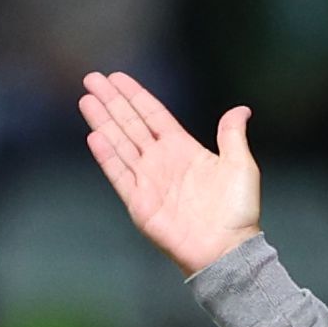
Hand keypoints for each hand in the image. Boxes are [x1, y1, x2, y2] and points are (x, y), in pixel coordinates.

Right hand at [78, 70, 261, 277]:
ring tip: (86, 100)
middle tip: (91, 79)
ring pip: (120, 144)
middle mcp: (162, 162)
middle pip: (131, 124)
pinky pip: (120, 174)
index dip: (135, 96)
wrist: (228, 249)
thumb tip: (241, 110)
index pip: (153, 115)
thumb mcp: (241, 166)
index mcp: (184, 149)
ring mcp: (149, 181)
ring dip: (103, 121)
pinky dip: (107, 156)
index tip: (116, 77)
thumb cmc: (238, 211)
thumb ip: (232, 136)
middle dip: (111, 101)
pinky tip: (95, 135)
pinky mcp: (140, 203)